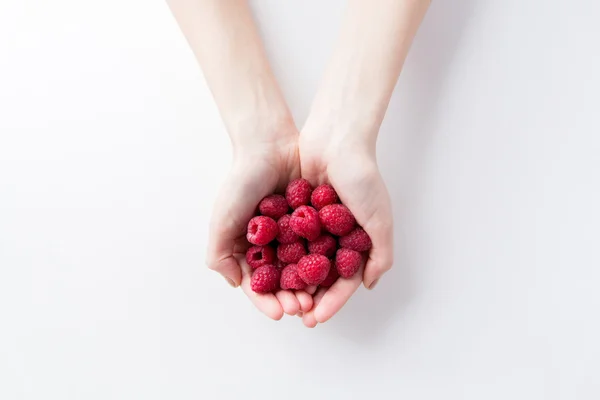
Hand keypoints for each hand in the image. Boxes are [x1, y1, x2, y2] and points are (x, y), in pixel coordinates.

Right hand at [206, 126, 312, 319]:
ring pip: (304, 268)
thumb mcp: (222, 219)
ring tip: (318, 296)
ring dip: (310, 286)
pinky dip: (325, 261)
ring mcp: (294, 234)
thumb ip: (220, 255)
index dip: (267, 301)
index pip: (258, 284)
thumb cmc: (241, 182)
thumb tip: (236, 284)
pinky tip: (332, 273)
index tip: (280, 313)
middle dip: (292, 298)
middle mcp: (272, 245)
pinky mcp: (314, 222)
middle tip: (303, 308)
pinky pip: (321, 246)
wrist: (269, 146)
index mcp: (249, 248)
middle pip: (283, 281)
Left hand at [298, 126, 393, 326]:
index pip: (345, 280)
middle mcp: (336, 235)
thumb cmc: (362, 177)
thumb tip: (368, 285)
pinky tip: (267, 271)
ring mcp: (315, 224)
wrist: (336, 138)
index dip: (333, 300)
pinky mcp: (297, 211)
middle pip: (321, 275)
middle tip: (295, 314)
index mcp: (358, 240)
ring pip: (301, 261)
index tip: (318, 317)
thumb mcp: (380, 218)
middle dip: (309, 296)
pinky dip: (279, 255)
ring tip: (280, 298)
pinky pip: (286, 239)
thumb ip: (379, 254)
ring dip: (292, 281)